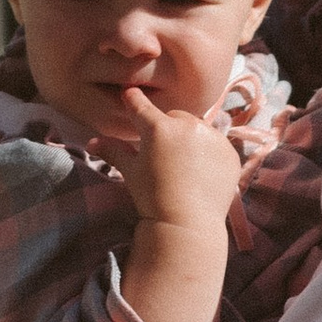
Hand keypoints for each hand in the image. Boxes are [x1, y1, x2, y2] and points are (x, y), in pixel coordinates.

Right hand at [112, 86, 242, 230]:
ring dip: (189, 138)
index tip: (130, 95)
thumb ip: (113, 152)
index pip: (141, 106)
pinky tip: (202, 172)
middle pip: (173, 117)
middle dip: (167, 128)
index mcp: (158, 128)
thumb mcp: (131, 173)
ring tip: (184, 164)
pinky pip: (216, 144)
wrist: (187, 225)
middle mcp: (187, 125)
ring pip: (197, 128)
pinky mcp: (229, 152)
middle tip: (163, 152)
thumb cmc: (152, 198)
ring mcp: (212, 137)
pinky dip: (209, 152)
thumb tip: (92, 142)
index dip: (133, 101)